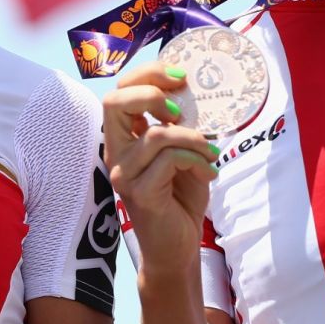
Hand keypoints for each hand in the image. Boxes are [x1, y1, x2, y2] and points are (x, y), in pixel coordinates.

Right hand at [102, 62, 219, 276]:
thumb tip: (195, 96)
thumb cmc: (179, 199)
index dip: (146, 75)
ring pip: (156, 134)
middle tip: (180, 108)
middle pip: (114, 102)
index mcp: (123, 139)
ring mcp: (124, 173)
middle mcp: (116, 153)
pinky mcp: (140, 193)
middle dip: (152, 92)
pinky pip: (170, 160)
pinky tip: (209, 171)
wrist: (176, 248)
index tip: (180, 77)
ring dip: (193, 138)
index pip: (119, 92)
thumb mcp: (182, 154)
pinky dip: (197, 160)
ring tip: (210, 152)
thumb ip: (180, 128)